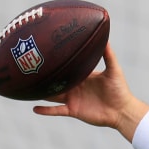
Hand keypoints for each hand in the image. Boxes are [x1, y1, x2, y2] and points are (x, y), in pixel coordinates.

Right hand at [33, 42, 148, 140]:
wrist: (122, 110)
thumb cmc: (120, 89)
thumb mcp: (114, 69)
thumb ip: (108, 55)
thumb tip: (104, 37)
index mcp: (82, 76)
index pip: (66, 67)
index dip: (56, 62)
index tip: (43, 54)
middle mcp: (75, 87)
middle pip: (55, 81)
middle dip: (43, 77)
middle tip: (27, 69)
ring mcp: (73, 99)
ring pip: (52, 95)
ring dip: (41, 93)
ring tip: (25, 87)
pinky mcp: (73, 110)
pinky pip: (57, 110)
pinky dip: (46, 110)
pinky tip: (34, 108)